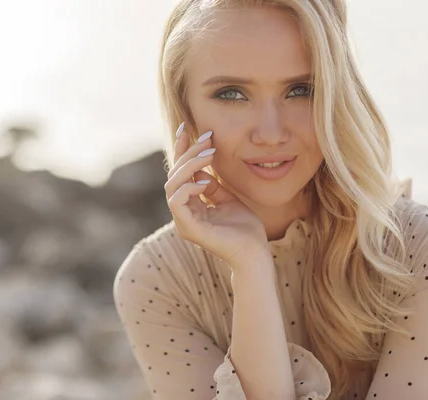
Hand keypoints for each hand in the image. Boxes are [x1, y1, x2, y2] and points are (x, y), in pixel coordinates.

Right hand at [164, 122, 269, 268]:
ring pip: (172, 186)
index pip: (180, 174)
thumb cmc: (245, 228)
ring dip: (189, 166)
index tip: (186, 127)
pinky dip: (188, 186)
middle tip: (207, 138)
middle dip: (188, 153)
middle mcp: (183, 213)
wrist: (255, 253)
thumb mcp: (228, 198)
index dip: (180, 150)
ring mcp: (183, 221)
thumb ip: (213, 184)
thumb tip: (201, 167)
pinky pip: (177, 201)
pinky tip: (204, 181)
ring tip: (209, 154)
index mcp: (190, 206)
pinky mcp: (189, 228)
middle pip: (174, 176)